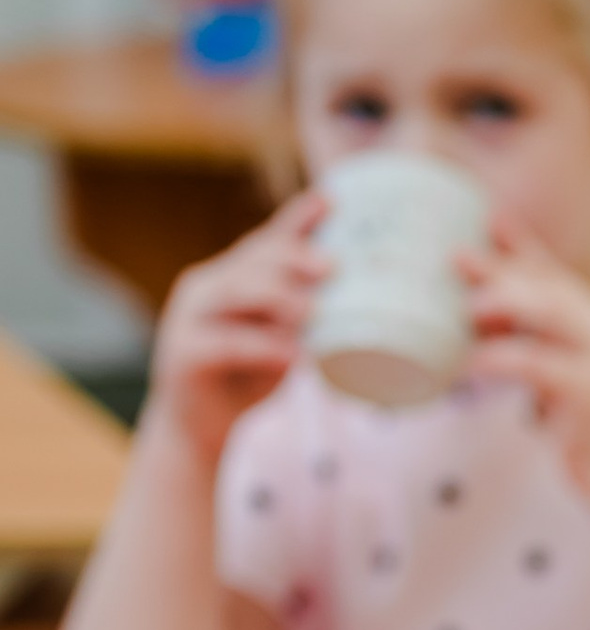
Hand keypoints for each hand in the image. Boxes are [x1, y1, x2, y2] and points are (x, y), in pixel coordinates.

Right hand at [145, 189, 327, 462]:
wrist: (199, 428)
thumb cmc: (247, 377)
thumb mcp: (282, 338)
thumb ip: (305, 316)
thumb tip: (367, 302)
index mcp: (232, 276)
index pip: (267, 241)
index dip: (297, 220)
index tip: (331, 201)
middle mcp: (206, 287)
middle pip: (252, 262)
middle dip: (293, 259)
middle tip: (333, 267)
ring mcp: (188, 318)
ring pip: (236, 296)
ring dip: (278, 299)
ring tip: (314, 311)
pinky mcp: (182, 354)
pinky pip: (225, 345)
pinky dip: (261, 348)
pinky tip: (291, 356)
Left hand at [463, 222, 589, 481]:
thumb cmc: (588, 430)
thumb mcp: (561, 379)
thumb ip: (535, 347)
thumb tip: (479, 323)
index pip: (558, 274)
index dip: (524, 245)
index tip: (489, 218)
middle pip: (549, 285)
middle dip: (502, 269)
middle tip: (457, 256)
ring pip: (549, 312)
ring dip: (502, 304)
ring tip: (464, 309)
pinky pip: (536, 363)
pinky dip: (500, 359)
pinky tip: (471, 363)